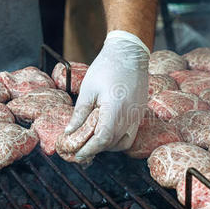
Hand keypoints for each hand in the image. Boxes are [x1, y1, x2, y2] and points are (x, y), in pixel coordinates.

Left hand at [65, 30, 149, 160]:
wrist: (129, 54)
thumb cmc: (107, 67)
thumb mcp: (88, 90)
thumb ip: (79, 113)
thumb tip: (69, 132)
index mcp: (115, 109)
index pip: (103, 138)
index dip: (89, 149)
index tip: (78, 155)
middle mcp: (130, 115)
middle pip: (112, 143)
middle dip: (95, 150)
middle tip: (79, 150)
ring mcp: (137, 116)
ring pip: (123, 143)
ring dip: (107, 146)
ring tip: (92, 142)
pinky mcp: (140, 113)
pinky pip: (130, 135)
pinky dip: (117, 139)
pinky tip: (105, 133)